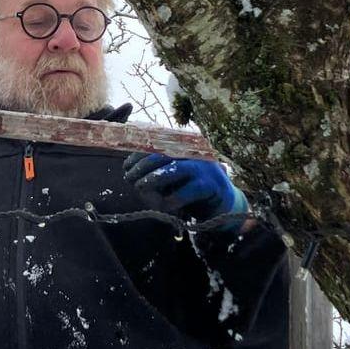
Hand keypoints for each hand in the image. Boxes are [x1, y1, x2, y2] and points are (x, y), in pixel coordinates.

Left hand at [123, 153, 247, 225]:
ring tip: (141, 188)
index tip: (126, 166)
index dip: (138, 154)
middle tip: (130, 179)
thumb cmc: (192, 189)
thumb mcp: (172, 177)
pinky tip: (163, 205)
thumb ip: (156, 171)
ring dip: (152, 179)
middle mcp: (194, 153)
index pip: (157, 143)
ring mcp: (204, 168)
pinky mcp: (211, 186)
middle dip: (141, 166)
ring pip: (173, 169)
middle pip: (161, 154)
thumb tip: (130, 170)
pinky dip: (170, 199)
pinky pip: (186, 192)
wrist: (223, 206)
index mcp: (184, 146)